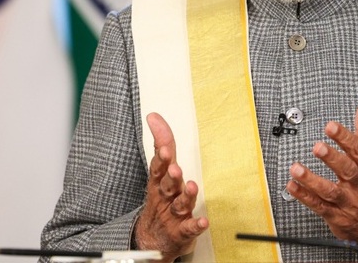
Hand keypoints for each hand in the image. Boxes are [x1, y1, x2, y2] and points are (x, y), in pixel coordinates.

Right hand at [134, 112, 207, 256]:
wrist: (153, 240)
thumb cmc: (161, 201)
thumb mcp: (160, 173)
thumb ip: (162, 144)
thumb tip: (155, 116)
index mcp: (159, 183)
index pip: (158, 166)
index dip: (161, 157)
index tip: (163, 147)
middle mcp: (165, 198)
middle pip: (166, 185)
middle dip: (170, 176)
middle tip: (174, 169)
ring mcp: (173, 215)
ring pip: (179, 205)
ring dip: (185, 196)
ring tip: (192, 187)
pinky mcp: (181, 232)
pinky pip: (189, 228)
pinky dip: (196, 225)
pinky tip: (203, 221)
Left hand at [286, 98, 357, 259]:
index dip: (345, 137)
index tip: (331, 126)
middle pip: (346, 170)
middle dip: (331, 158)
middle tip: (318, 147)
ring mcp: (347, 201)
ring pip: (329, 190)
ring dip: (311, 180)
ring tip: (297, 168)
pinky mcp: (336, 215)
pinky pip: (318, 205)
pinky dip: (304, 196)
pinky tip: (292, 186)